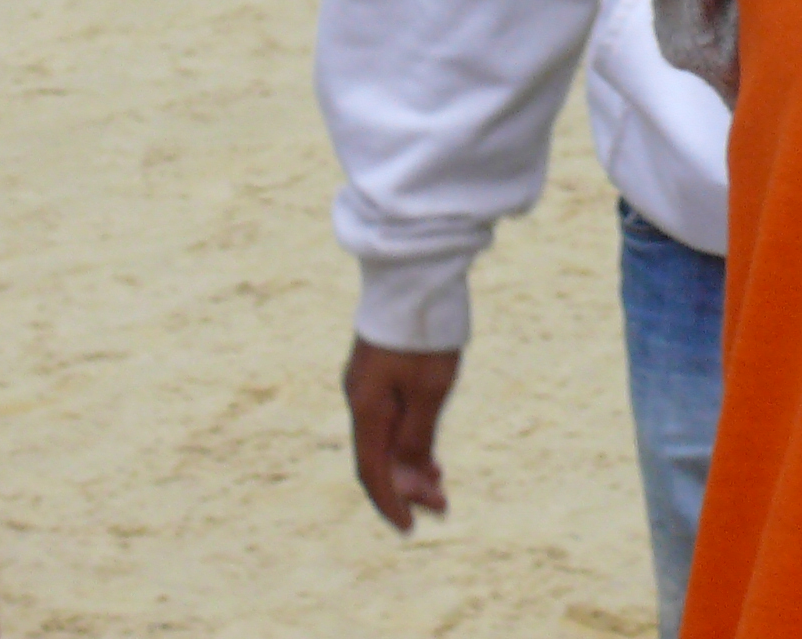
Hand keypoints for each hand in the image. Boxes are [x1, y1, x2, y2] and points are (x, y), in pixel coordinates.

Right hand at [341, 337, 460, 537]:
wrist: (413, 275)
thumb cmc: (424, 332)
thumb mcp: (431, 387)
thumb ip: (417, 433)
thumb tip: (408, 473)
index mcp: (367, 408)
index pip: (372, 470)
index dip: (391, 502)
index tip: (411, 526)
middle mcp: (359, 400)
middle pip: (379, 457)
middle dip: (407, 488)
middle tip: (442, 508)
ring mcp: (367, 385)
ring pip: (385, 439)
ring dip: (411, 466)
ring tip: (440, 486)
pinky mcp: (380, 372)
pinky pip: (389, 420)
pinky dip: (408, 441)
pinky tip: (429, 454)